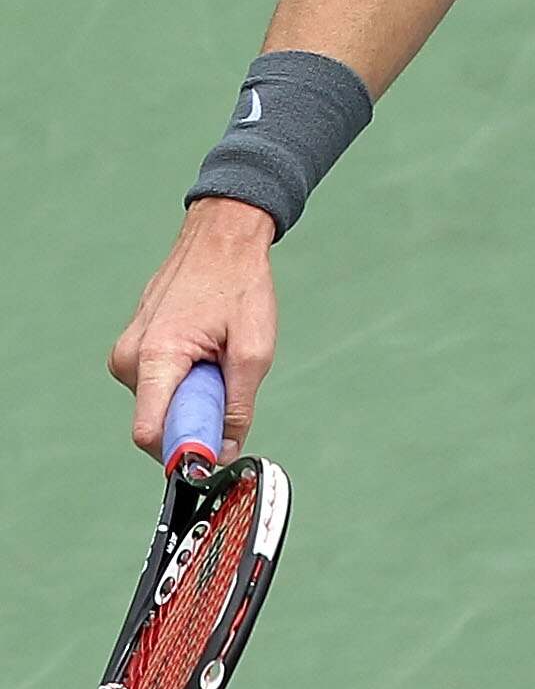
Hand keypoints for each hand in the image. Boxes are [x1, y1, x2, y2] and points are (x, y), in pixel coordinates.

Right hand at [110, 197, 278, 458]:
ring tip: (216, 354)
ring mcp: (126, 351)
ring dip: (192, 394)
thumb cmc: (239, 283)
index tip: (212, 448)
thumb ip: (236, 408)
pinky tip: (203, 347)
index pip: (149, 433)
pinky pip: (158, 383)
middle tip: (225, 380)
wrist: (222, 236)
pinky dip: (184, 378)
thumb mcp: (253, 351)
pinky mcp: (133, 347)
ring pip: (159, 402)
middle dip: (194, 415)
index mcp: (155, 357)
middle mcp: (128, 357)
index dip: (183, 449)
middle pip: (157, 421)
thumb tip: (223, 452)